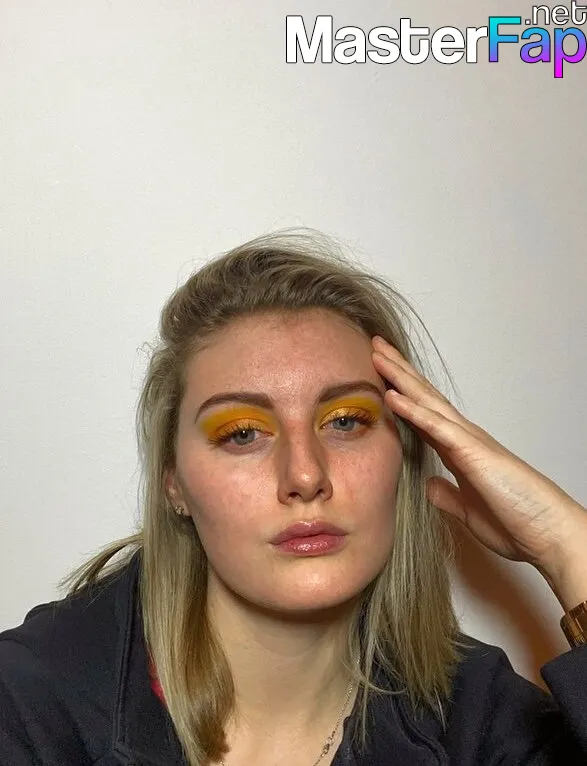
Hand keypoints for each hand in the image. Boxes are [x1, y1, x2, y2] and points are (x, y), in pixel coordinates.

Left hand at [371, 335, 586, 581]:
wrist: (548, 533)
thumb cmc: (516, 522)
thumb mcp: (469, 510)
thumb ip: (448, 495)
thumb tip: (430, 485)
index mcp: (459, 450)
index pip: (423, 413)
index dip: (401, 393)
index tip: (380, 376)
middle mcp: (463, 437)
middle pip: (423, 397)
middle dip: (397, 371)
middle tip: (375, 346)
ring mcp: (468, 441)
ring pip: (427, 401)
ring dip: (400, 378)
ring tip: (378, 354)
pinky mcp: (473, 452)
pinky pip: (437, 426)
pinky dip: (414, 410)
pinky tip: (393, 396)